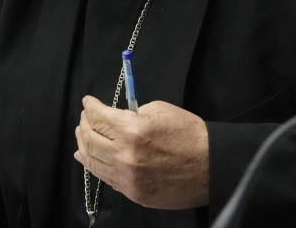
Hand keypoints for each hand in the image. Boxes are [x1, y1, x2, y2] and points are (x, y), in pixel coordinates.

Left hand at [74, 96, 208, 208]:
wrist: (212, 166)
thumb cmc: (189, 135)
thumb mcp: (159, 111)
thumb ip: (130, 113)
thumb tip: (111, 117)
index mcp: (132, 131)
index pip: (98, 117)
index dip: (90, 107)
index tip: (88, 102)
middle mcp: (126, 156)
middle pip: (89, 139)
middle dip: (84, 123)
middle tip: (85, 116)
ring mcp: (128, 178)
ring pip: (92, 161)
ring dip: (83, 144)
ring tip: (83, 134)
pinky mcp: (134, 193)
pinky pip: (106, 178)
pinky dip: (93, 164)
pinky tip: (87, 156)